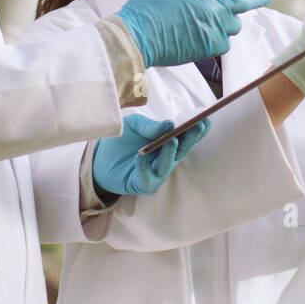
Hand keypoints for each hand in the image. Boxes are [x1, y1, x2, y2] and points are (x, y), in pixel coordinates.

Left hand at [92, 113, 209, 195]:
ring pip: (166, 165)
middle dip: (190, 139)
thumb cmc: (122, 139)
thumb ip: (149, 125)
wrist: (99, 157)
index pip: (186, 137)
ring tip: (170, 141)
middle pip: (181, 150)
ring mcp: (155, 172)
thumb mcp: (133, 124)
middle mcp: (166, 159)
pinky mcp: (141, 184)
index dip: (197, 130)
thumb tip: (168, 125)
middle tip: (197, 126)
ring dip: (169, 153)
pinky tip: (139, 156)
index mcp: (168, 143)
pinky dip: (143, 167)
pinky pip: (146, 178)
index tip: (206, 120)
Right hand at [115, 0, 269, 66]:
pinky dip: (219, 39)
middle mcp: (217, 7)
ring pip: (234, 25)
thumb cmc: (148, 4)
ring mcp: (216, 28)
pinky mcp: (211, 46)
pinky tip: (205, 35)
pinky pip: (224, 42)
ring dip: (230, 21)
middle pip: (247, 2)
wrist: (138, 36)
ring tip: (219, 20)